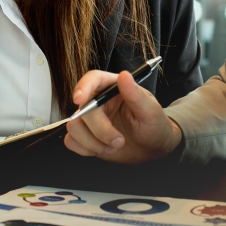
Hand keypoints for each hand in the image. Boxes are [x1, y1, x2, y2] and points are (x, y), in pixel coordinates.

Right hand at [64, 70, 181, 163]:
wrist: (152, 149)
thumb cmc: (155, 126)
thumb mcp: (151, 111)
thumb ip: (136, 94)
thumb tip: (124, 76)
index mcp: (114, 88)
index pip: (93, 79)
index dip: (83, 86)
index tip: (80, 99)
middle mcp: (99, 101)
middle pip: (83, 110)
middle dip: (100, 130)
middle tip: (119, 141)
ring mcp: (90, 120)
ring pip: (74, 127)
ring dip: (93, 142)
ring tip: (114, 146)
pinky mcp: (85, 136)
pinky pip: (71, 141)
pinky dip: (86, 149)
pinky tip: (104, 149)